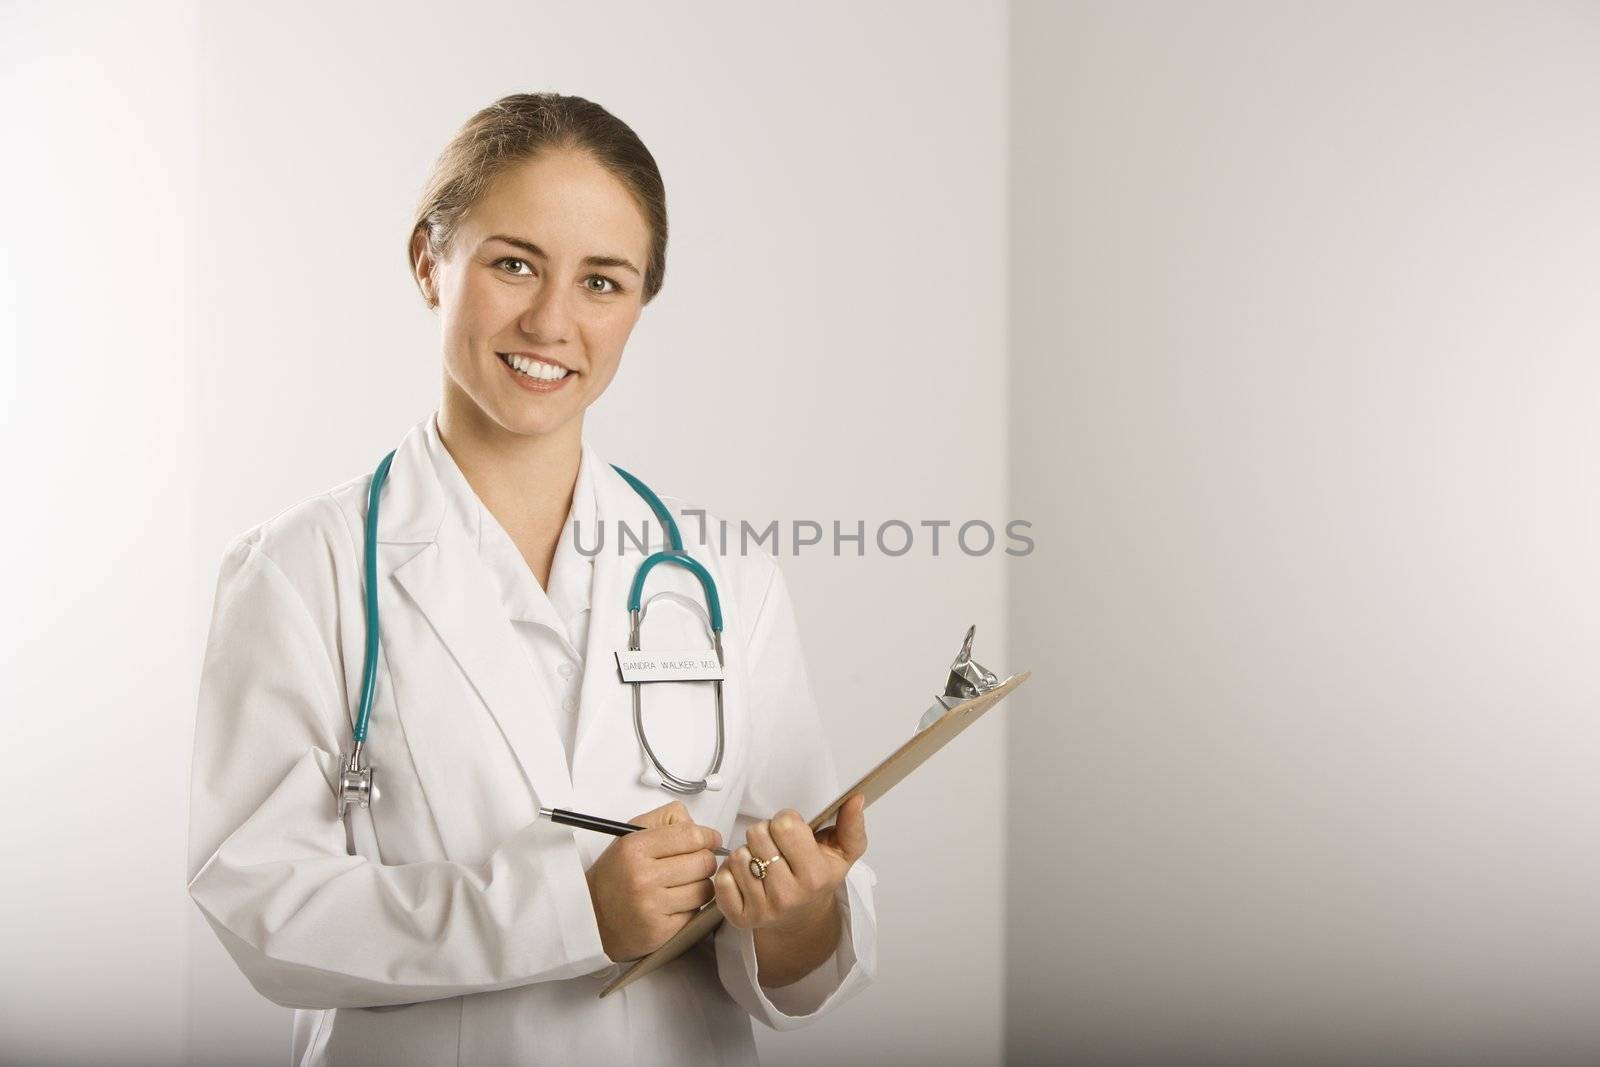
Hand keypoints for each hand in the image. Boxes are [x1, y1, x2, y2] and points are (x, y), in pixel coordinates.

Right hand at [584, 800, 722, 961]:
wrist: (590, 917)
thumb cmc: (615, 874)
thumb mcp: (630, 835)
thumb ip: (666, 820)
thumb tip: (701, 828)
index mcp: (635, 847)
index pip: (692, 835)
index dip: (708, 837)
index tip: (710, 840)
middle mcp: (642, 876)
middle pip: (704, 862)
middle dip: (704, 862)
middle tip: (693, 865)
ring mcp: (652, 905)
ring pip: (705, 889)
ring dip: (699, 887)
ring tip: (681, 886)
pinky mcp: (661, 930)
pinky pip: (696, 912)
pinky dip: (690, 908)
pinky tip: (674, 904)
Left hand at [714, 793, 867, 930]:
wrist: (802, 919)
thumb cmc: (819, 879)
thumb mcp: (843, 852)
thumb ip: (851, 824)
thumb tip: (856, 799)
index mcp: (814, 876)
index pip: (784, 825)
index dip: (786, 821)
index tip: (792, 832)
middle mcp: (788, 895)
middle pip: (757, 834)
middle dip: (766, 833)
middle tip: (777, 847)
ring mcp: (762, 909)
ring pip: (737, 855)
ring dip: (748, 852)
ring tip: (763, 863)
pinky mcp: (740, 918)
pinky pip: (721, 878)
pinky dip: (730, 873)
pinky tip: (747, 877)